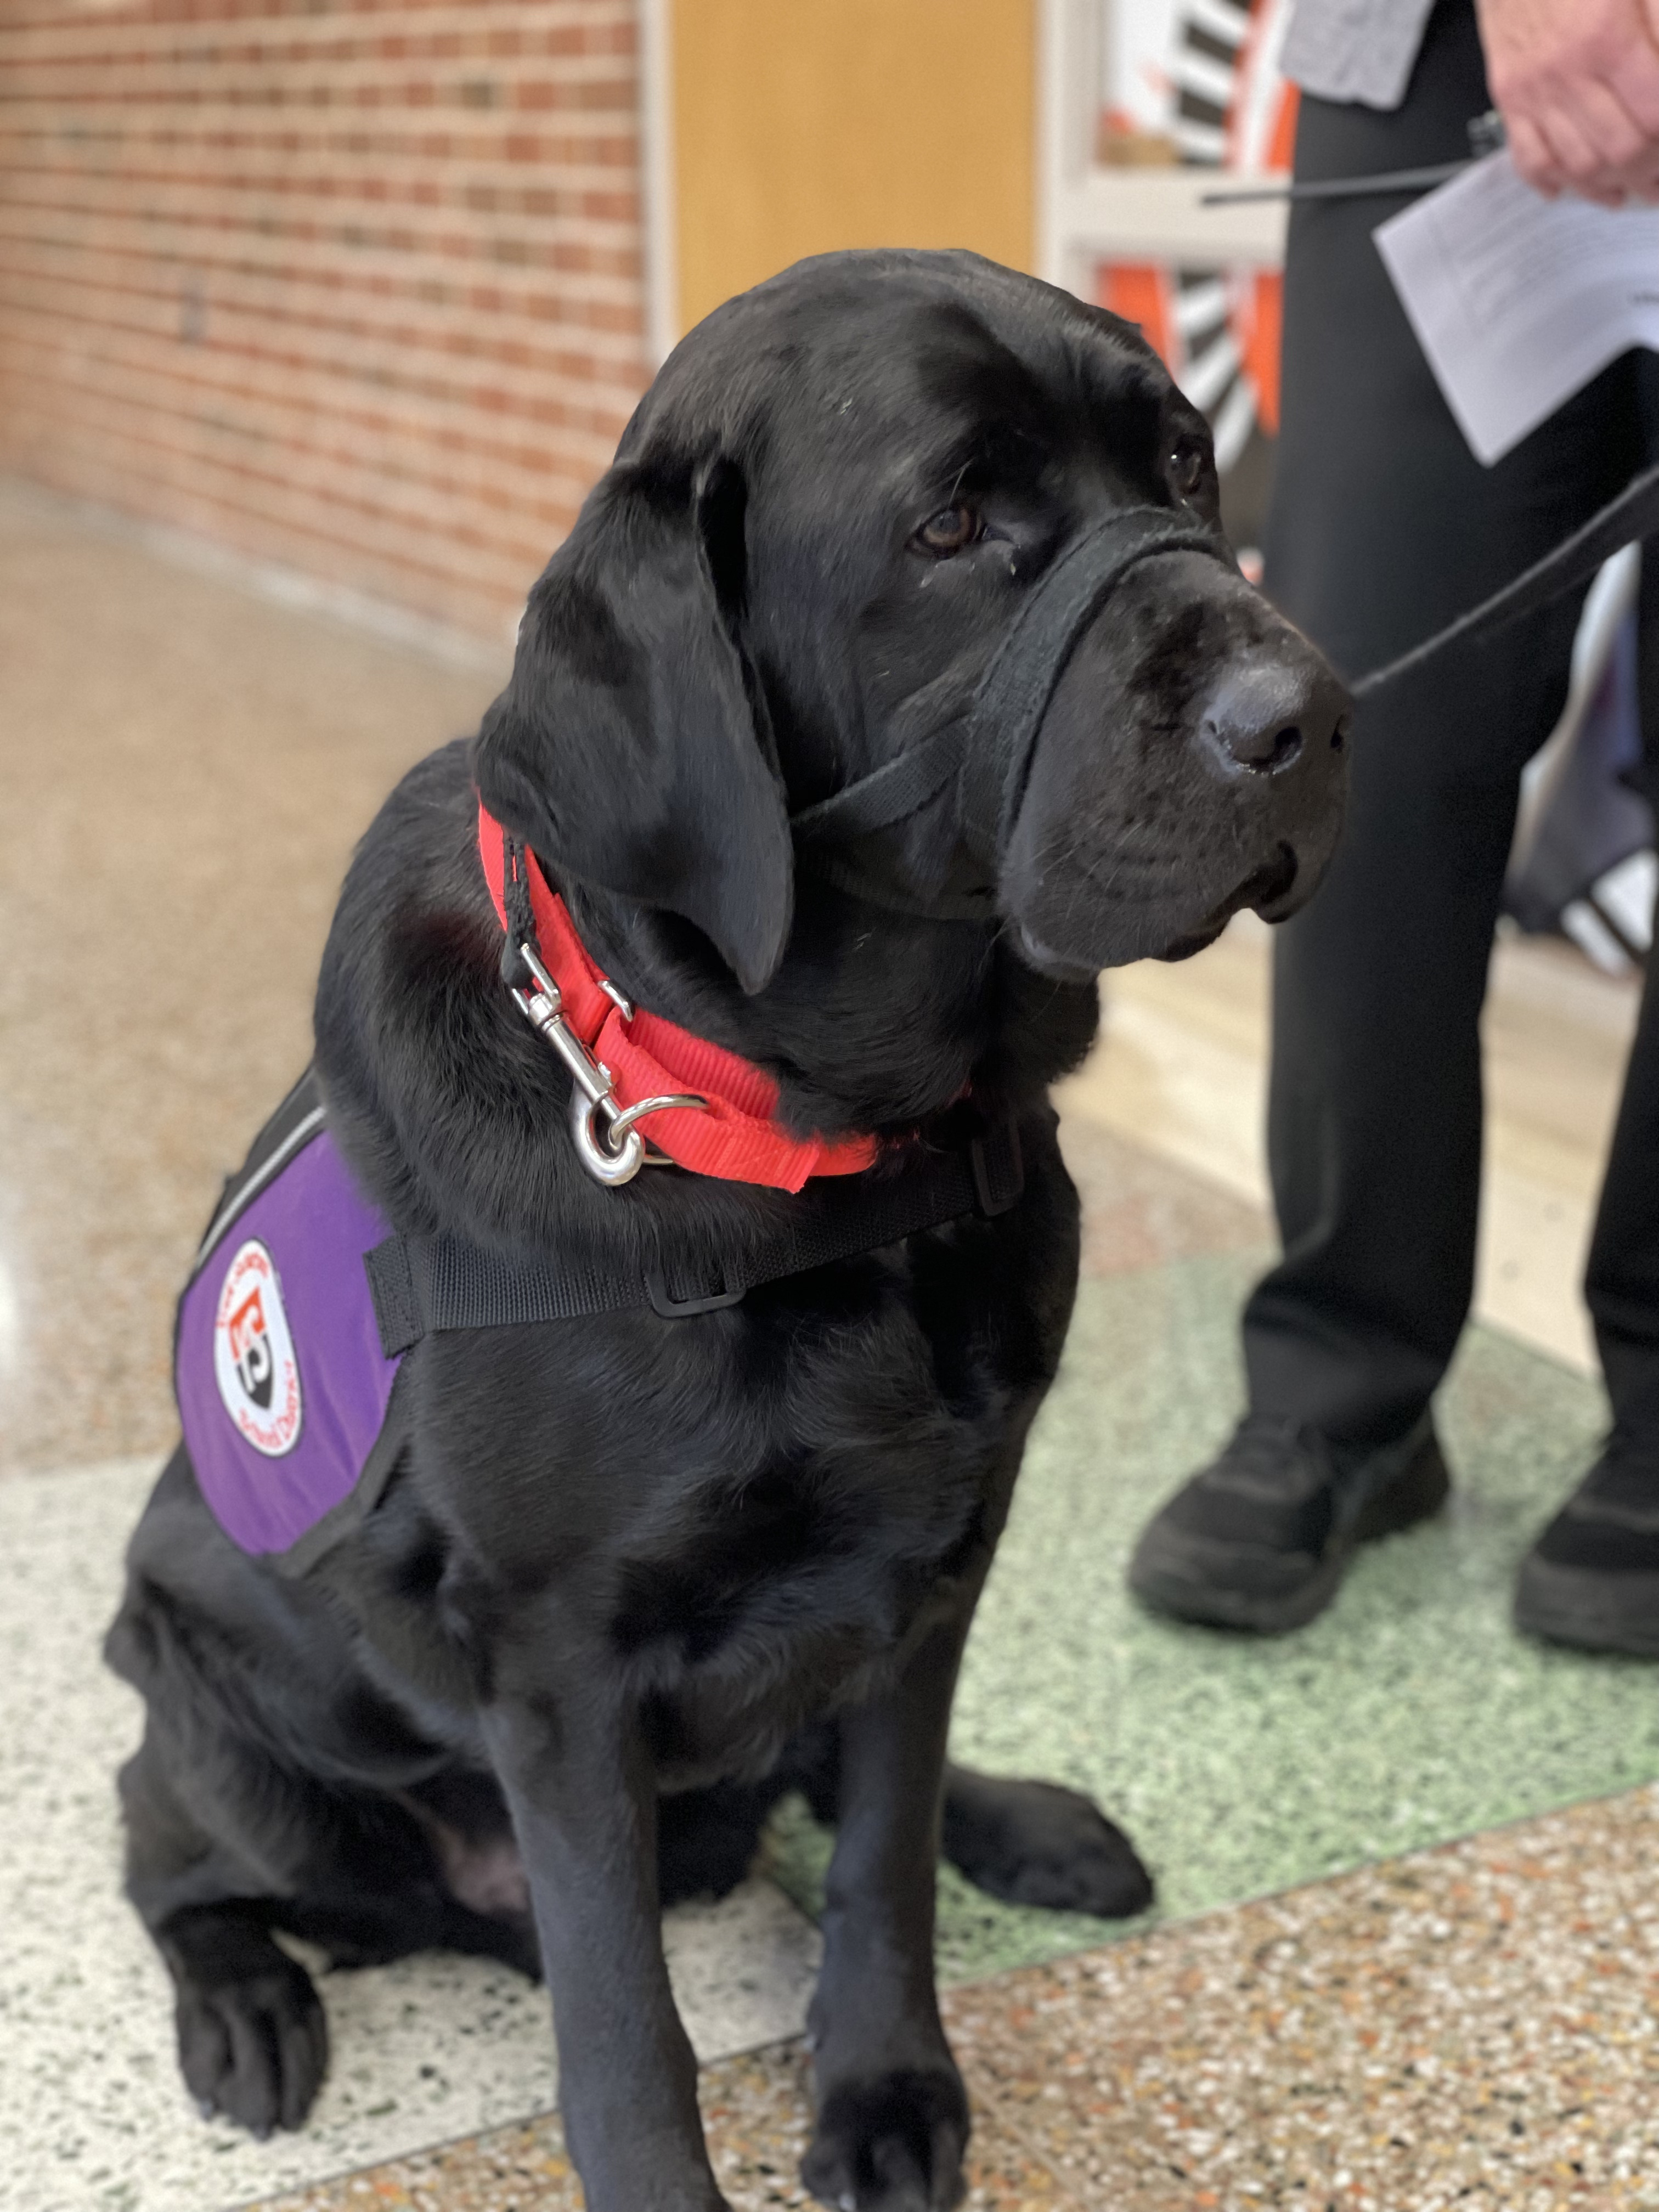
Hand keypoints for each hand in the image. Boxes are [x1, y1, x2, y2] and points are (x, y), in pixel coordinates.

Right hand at [1476, 0, 1658, 203]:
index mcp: (1607, 38)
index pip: (1654, 114)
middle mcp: (1567, 71)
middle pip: (1619, 150)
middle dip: (1650, 174)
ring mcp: (1534, 89)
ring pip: (1577, 165)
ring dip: (1610, 187)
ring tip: (1633, 191)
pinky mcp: (1510, 94)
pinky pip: (1529, 157)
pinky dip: (1552, 182)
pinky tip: (1572, 189)